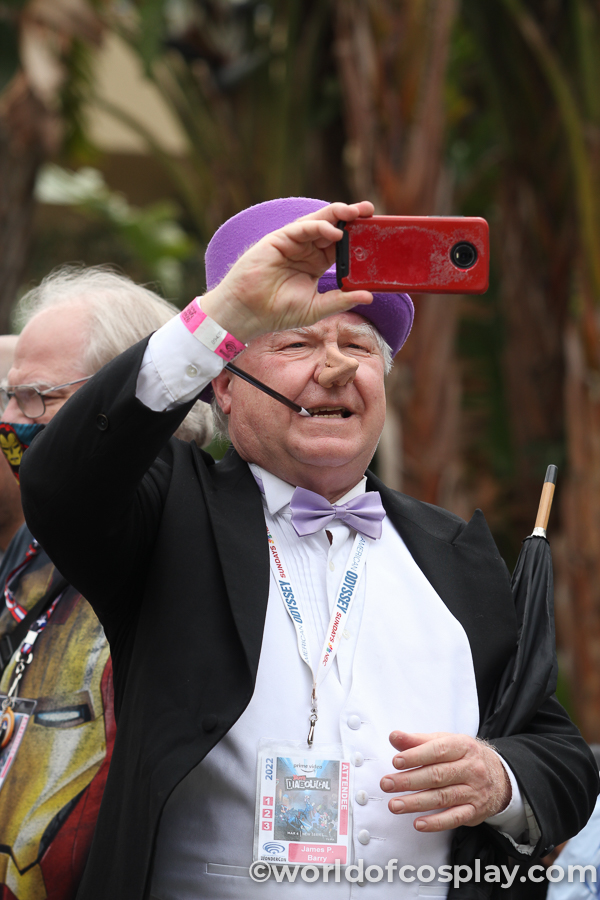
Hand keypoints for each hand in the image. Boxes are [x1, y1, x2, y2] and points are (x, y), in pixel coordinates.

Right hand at [201, 201, 374, 342]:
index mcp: (315, 263)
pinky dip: (318, 226)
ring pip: (319, 222)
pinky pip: (301, 228)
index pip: (341, 245)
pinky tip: (334, 232)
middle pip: (333, 228)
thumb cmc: (278, 312)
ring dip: (338, 215)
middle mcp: (306, 250)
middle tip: (371, 211)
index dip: (358, 237)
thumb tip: (369, 295)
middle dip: (352, 218)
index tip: (377, 232)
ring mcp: (292, 243)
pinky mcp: (279, 239)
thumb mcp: (317, 307)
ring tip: (356, 213)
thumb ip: (341, 300)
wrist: (248, 313)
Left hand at [380, 731, 511, 831]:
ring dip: (416, 803)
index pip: (438, 750)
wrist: (500, 776)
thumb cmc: (464, 756)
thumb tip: (394, 736)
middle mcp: (470, 768)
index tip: (396, 761)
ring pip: (443, 797)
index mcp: (462, 746)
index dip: (416, 756)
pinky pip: (454, 818)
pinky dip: (436, 822)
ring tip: (395, 805)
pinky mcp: (474, 811)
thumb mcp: (446, 742)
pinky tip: (418, 823)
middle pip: (437, 775)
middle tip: (387, 784)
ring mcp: (474, 791)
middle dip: (409, 781)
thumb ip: (418, 741)